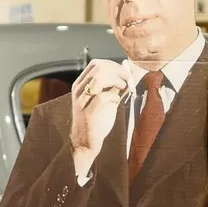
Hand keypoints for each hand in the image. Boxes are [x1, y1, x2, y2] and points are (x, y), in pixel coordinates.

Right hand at [69, 59, 132, 176]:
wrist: (84, 142)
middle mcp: (79, 90)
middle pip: (99, 68)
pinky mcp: (88, 113)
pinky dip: (114, 96)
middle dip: (118, 71)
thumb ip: (112, 87)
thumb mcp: (104, 100)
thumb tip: (128, 75)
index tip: (125, 73)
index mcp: (81, 84)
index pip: (96, 64)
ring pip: (99, 78)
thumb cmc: (96, 120)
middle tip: (128, 79)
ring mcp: (82, 101)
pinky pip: (102, 97)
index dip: (113, 64)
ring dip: (116, 80)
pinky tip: (117, 101)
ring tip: (124, 88)